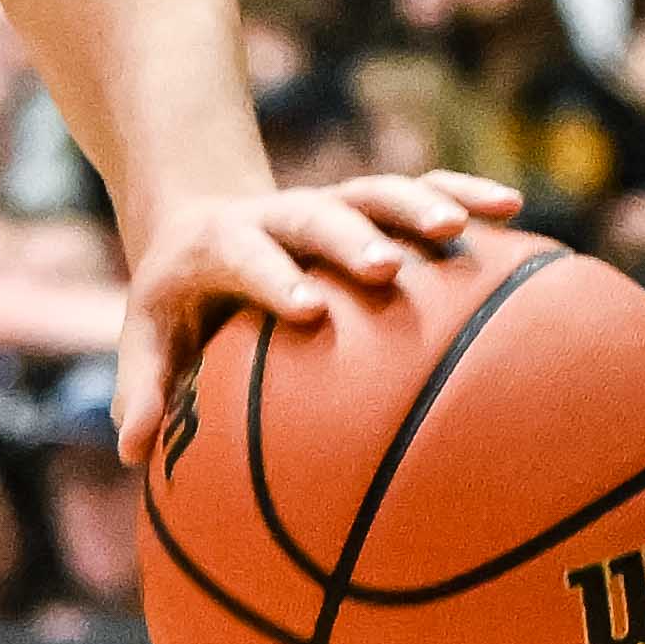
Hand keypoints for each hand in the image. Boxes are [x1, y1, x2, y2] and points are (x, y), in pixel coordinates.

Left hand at [125, 173, 516, 449]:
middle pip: (316, 217)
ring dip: (417, 204)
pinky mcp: (367, 203)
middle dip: (351, 238)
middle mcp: (279, 217)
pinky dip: (460, 193)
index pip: (248, 257)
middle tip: (387, 269)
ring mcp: (328, 206)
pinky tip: (511, 208)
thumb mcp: (151, 333)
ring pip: (374, 192)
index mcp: (221, 244)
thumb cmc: (180, 298)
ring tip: (461, 229)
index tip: (306, 310)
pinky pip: (417, 190)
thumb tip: (134, 453)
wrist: (201, 220)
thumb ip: (144, 386)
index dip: (275, 279)